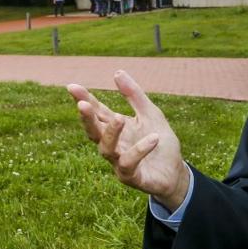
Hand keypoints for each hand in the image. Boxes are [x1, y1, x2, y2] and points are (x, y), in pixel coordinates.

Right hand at [67, 70, 191, 208]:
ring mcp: (119, 162)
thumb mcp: (150, 113)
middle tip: (82, 105)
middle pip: (93, 131)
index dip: (84, 99)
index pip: (97, 112)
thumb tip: (117, 72)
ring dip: (111, 133)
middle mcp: (113, 144)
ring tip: (119, 119)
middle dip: (87, 118)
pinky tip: (153, 138)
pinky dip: (140, 150)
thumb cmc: (160, 142)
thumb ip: (134, 95)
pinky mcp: (131, 177)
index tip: (71, 86)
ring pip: (105, 149)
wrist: (176, 172)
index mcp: (116, 127)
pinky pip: (129, 164)